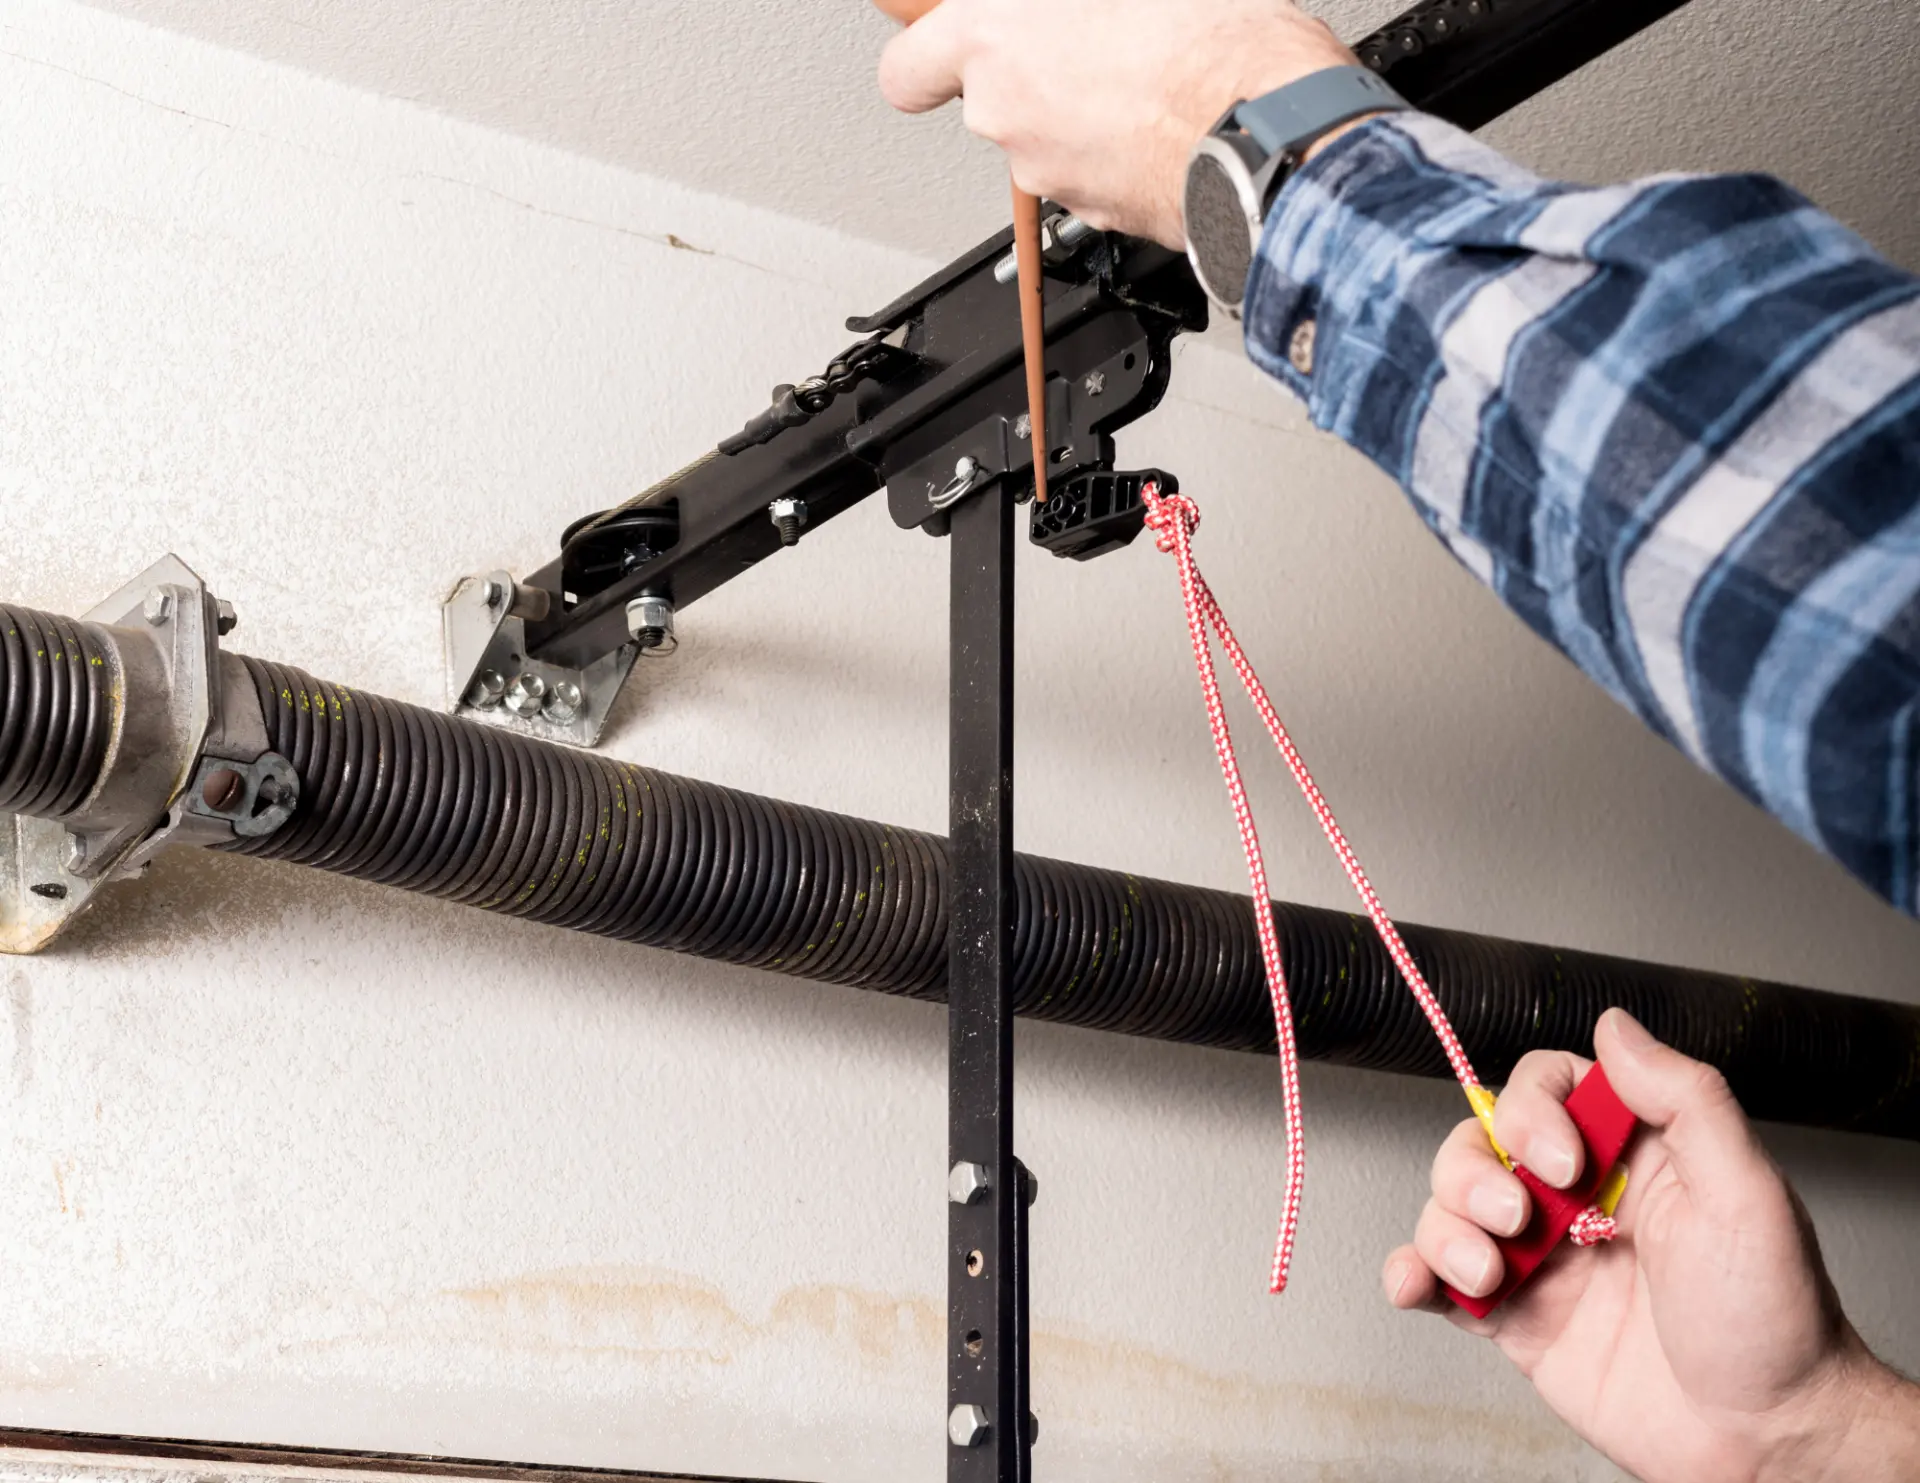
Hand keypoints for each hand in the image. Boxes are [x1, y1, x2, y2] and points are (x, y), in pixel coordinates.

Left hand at [877, 0, 1357, 247]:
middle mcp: (1007, 118)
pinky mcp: (1096, 212)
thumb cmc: (1210, 44)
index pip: (908, 69)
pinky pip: (1092, 171)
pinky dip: (1118, 151)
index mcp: (995, 43)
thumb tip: (1082, 6)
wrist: (1271, 130)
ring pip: (1046, 138)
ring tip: (1147, 77)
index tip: (943, 45)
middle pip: (992, 98)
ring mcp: (1051, 174)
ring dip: (1082, 111)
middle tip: (1092, 40)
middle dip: (1034, 72)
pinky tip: (1165, 119)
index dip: (925, 56)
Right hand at [1384, 1008, 1919, 1481]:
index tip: (1565, 1163)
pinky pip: (1439, 1281)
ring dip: (1448, 1229)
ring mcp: (1542, 1257)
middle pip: (1480, 1142)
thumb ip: (1685, 1099)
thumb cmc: (1773, 1322)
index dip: (1533, 1112)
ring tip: (1490, 1271)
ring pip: (1450, 1206)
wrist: (1764, 1441)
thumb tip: (1616, 1026)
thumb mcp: (1746, 1193)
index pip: (1545, 1087)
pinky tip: (1419, 1283)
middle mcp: (1578, 1197)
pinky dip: (1412, 1275)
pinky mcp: (1516, 1319)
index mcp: (1630, 1153)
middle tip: (1521, 1217)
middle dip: (1477, 1174)